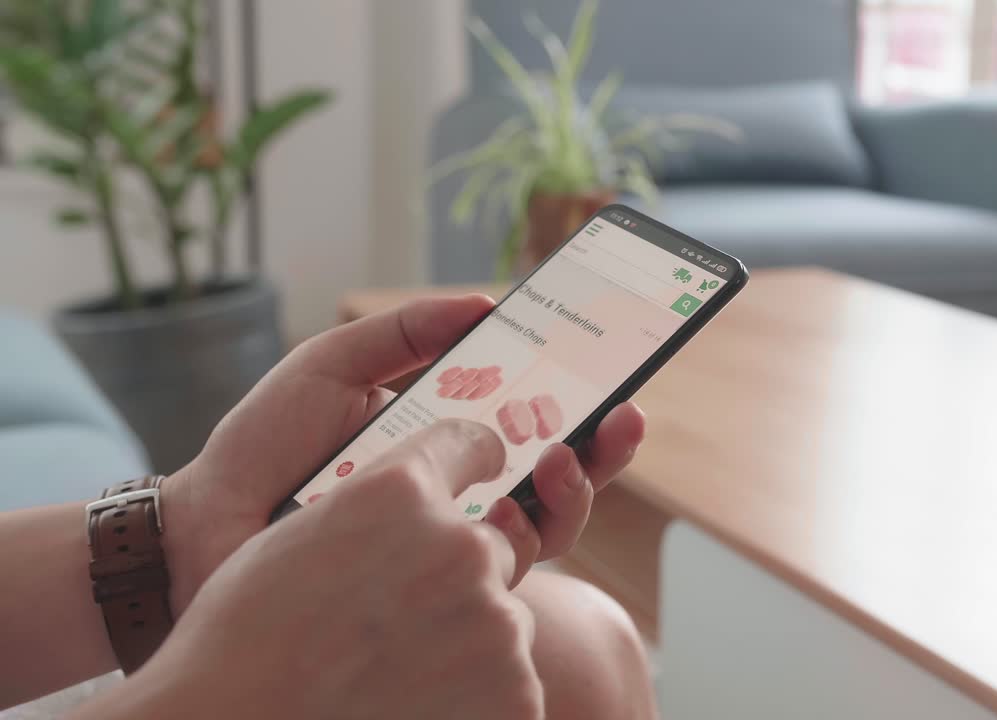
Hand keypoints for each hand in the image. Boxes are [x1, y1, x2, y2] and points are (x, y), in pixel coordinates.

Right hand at [124, 421, 543, 718]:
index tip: (479, 472)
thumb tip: (429, 512)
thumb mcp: (302, 536)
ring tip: (392, 676)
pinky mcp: (515, 695)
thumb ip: (381, 510)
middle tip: (397, 624)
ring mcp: (494, 624)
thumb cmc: (245, 643)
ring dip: (467, 643)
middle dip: (458, 578)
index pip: (473, 445)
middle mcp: (460, 545)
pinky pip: (511, 685)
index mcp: (401, 491)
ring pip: (502, 622)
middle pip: (490, 548)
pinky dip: (476, 700)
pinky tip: (412, 708)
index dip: (473, 461)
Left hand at [161, 295, 644, 611]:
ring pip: (546, 525)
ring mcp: (448, 539)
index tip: (614, 363)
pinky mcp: (430, 585)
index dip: (580, 394)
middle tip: (626, 415)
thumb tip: (485, 301)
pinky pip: (499, 568)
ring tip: (565, 451)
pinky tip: (516, 501)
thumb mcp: (333, 365)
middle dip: (605, 446)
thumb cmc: (266, 444)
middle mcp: (460, 488)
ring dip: (574, 488)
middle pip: (557, 473)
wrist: (206, 520)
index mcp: (446, 433)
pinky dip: (522, 533)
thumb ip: (404, 332)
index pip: (530, 415)